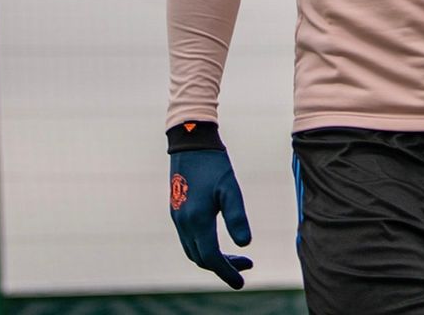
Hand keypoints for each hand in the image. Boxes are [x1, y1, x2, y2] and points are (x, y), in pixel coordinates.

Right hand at [169, 148, 252, 288]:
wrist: (191, 142)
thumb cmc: (214, 163)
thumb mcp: (230, 188)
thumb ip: (237, 217)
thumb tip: (245, 244)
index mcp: (197, 220)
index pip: (211, 257)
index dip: (226, 272)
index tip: (242, 282)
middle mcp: (183, 223)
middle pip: (201, 258)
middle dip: (223, 267)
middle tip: (246, 265)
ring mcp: (177, 217)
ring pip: (193, 250)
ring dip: (213, 258)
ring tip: (236, 256)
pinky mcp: (176, 210)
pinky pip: (188, 239)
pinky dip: (203, 247)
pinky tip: (217, 240)